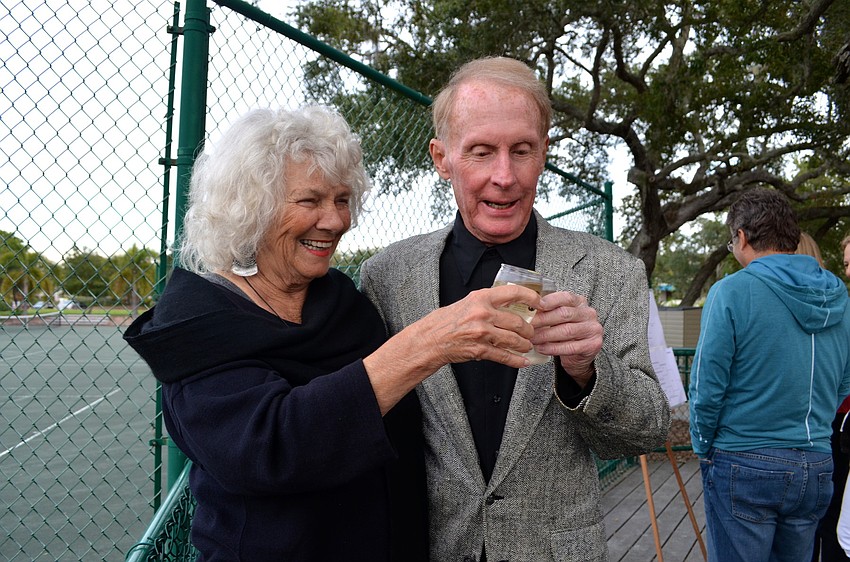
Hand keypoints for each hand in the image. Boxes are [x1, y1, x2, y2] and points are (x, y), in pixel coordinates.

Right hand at [418, 284, 539, 368]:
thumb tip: (508, 304)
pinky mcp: (479, 350)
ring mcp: (482, 333)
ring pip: (514, 340)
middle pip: (518, 322)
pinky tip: (522, 361)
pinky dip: (516, 361)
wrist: (429, 340)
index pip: (513, 293)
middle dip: (529, 330)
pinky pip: (504, 356)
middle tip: (531, 333)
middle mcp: (483, 313)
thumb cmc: (445, 321)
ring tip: (526, 346)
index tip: (539, 303)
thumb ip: (487, 303)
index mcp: (481, 298)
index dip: (531, 298)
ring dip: (524, 345)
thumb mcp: (467, 303)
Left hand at [530, 291, 601, 386]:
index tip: (534, 306)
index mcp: (580, 302)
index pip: (565, 297)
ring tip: (532, 339)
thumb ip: (548, 311)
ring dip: (545, 335)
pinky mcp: (593, 345)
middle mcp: (589, 313)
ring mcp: (593, 329)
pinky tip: (541, 348)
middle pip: (564, 314)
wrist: (580, 354)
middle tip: (527, 325)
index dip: (549, 301)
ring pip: (566, 331)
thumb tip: (527, 308)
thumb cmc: (565, 332)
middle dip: (543, 320)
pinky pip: (569, 347)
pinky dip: (552, 348)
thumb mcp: (558, 318)